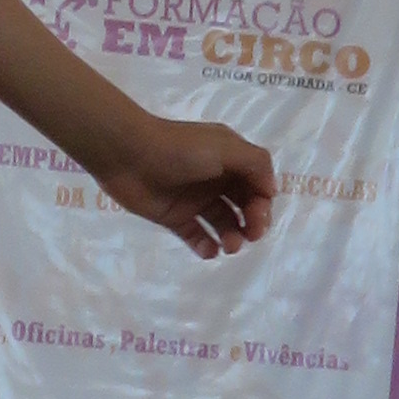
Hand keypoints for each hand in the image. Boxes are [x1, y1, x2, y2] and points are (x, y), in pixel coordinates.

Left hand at [92, 107, 275, 256]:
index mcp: (230, 159)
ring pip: (223, 224)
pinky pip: (197, 236)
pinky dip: (206, 246)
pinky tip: (209, 250)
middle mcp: (216, 179)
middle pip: (245, 206)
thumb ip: (255, 164)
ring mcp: (195, 200)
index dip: (263, 203)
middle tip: (250, 235)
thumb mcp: (225, 147)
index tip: (258, 217)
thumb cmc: (179, 149)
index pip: (258, 186)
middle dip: (253, 223)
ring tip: (229, 246)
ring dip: (233, 237)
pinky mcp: (174, 217)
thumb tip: (272, 190)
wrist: (127, 154)